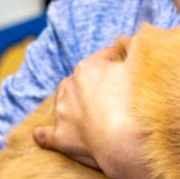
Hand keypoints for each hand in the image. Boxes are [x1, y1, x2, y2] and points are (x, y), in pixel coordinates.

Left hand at [33, 43, 138, 175]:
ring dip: (71, 103)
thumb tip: (135, 37)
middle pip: (80, 79)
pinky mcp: (60, 137)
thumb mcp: (140, 67)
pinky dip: (43, 133)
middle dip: (93, 84)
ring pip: (63, 101)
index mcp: (89, 67)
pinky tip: (39, 133)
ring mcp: (63, 112)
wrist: (124, 141)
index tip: (126, 67)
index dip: (117, 62)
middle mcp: (70, 86)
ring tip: (86, 111)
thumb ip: (137, 48)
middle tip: (112, 94)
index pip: (105, 58)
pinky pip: (46, 135)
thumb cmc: (135, 103)